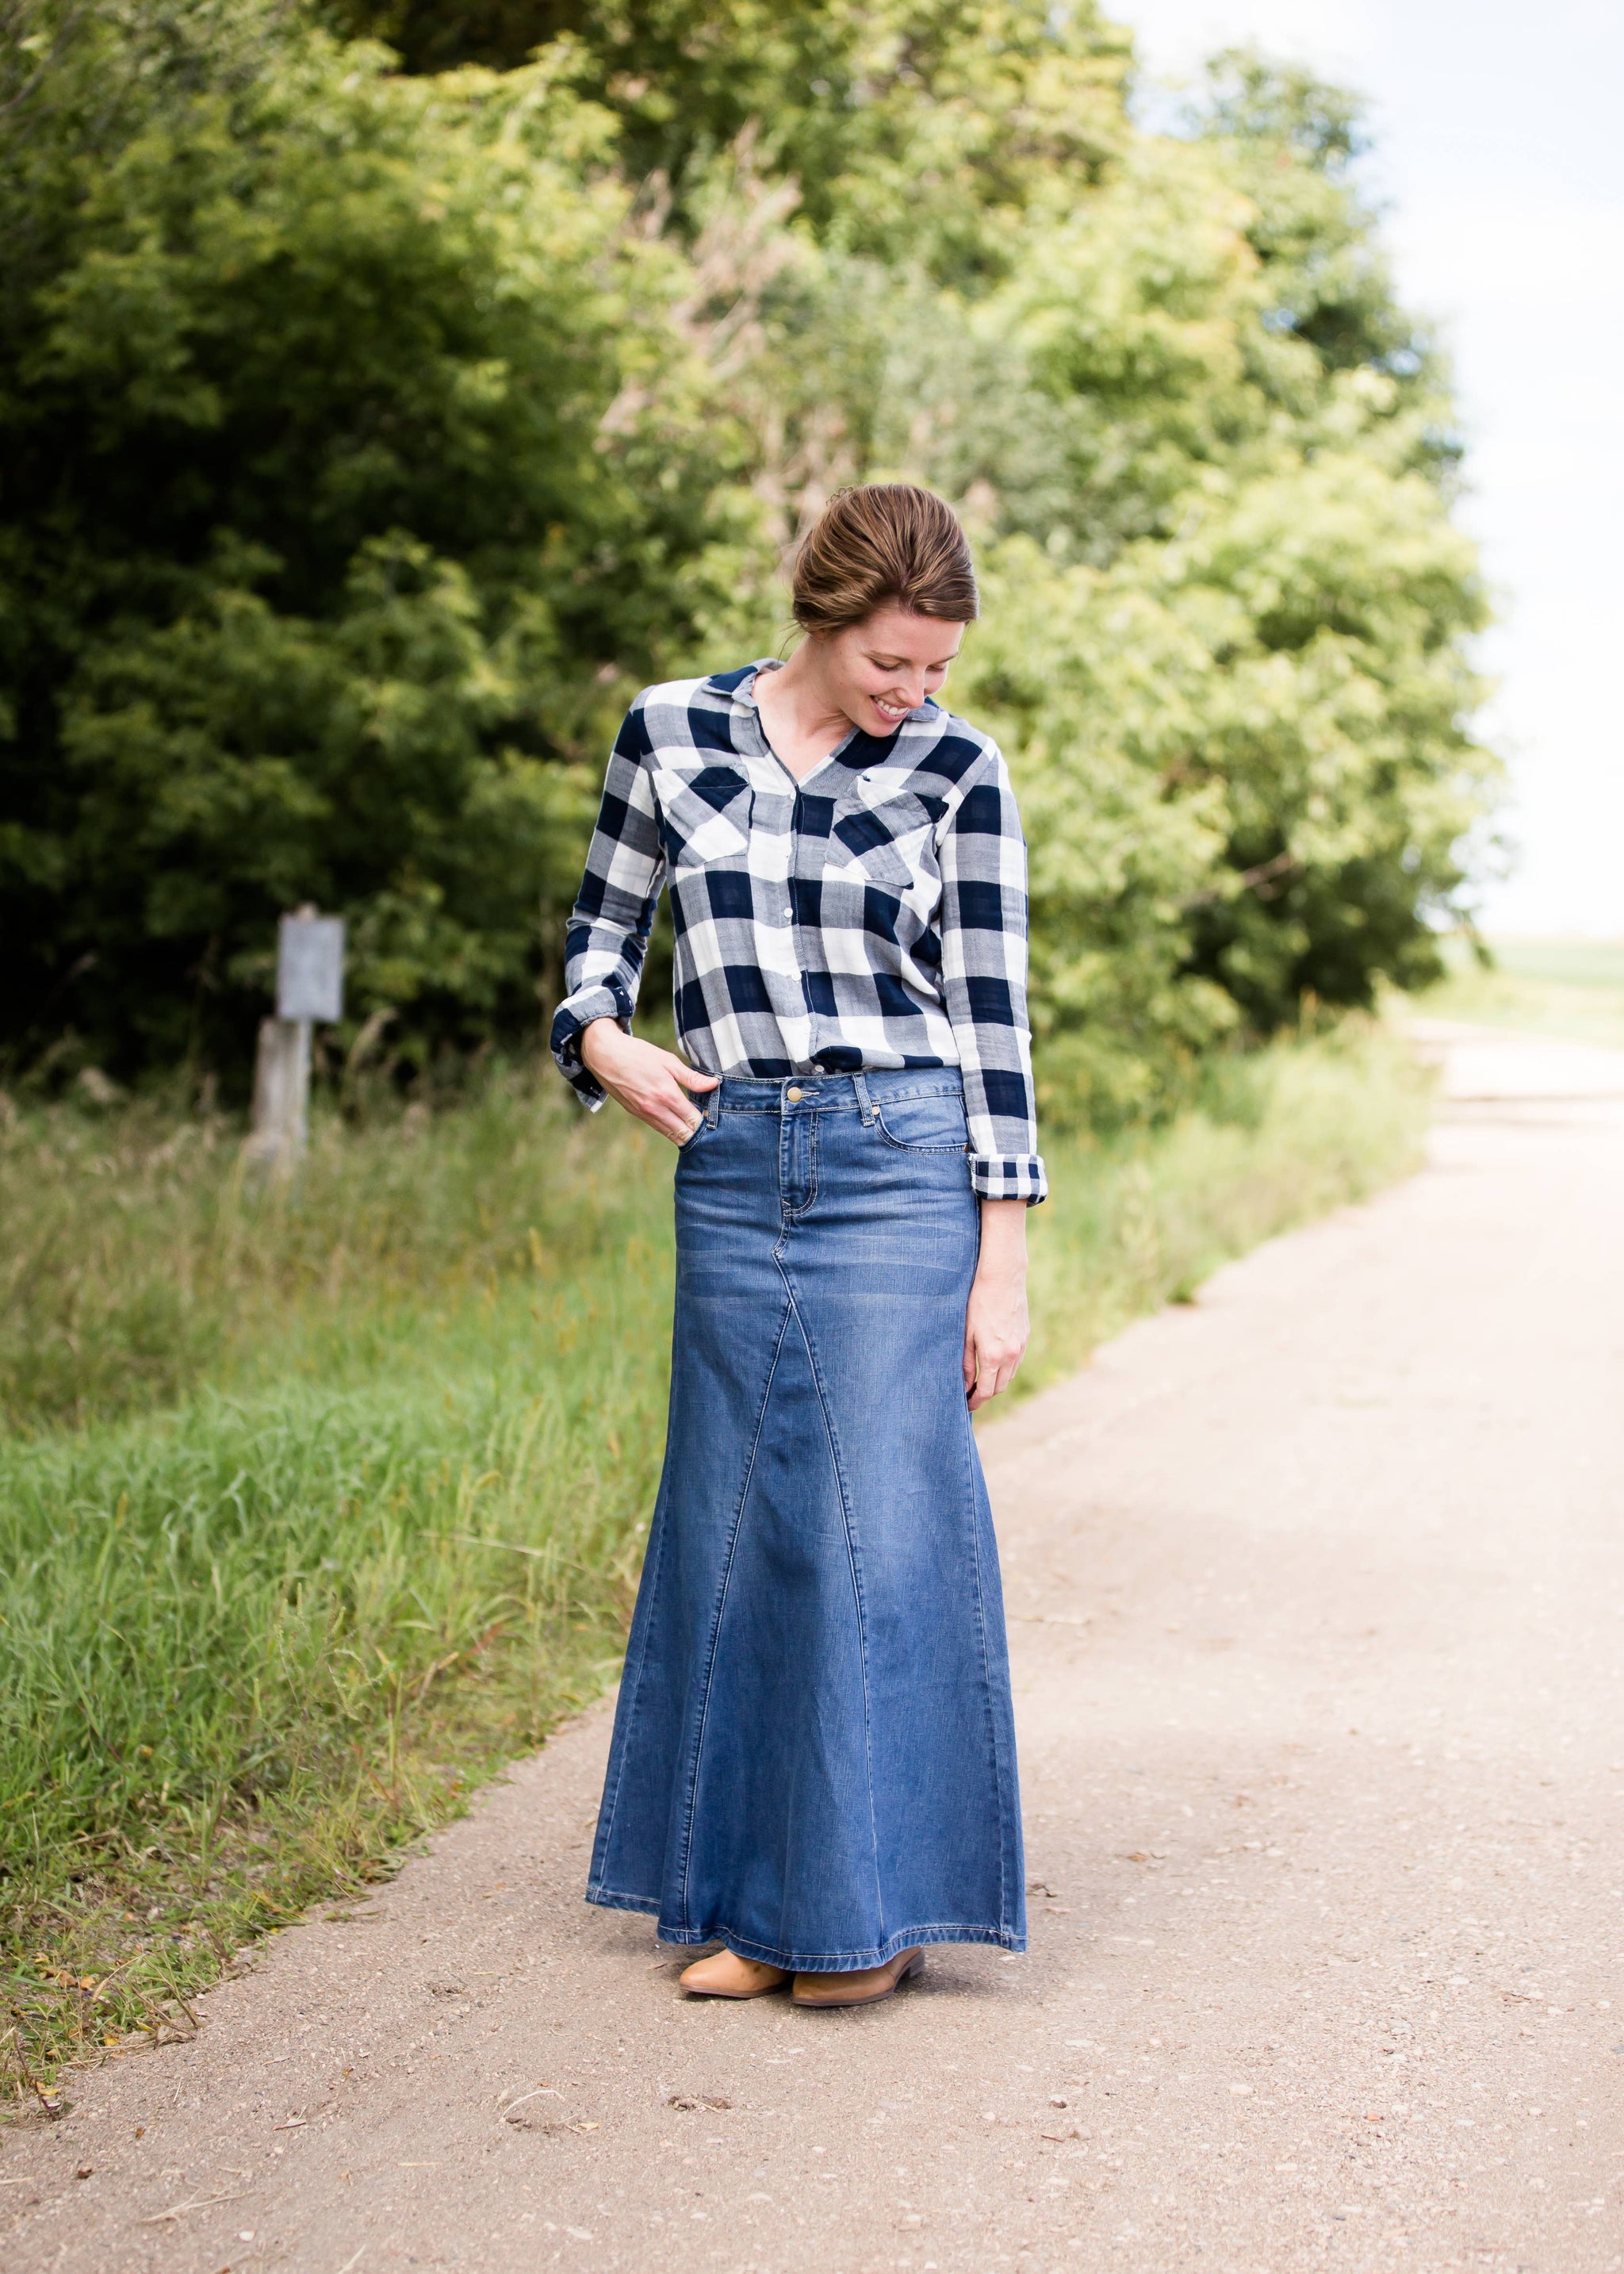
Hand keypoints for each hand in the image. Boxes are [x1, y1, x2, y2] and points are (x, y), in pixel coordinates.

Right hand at [579, 1019, 718, 1144]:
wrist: (604, 1055)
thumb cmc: (638, 1054)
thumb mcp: (668, 1060)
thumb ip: (691, 1077)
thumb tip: (714, 1084)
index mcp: (667, 1094)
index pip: (692, 1119)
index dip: (705, 1122)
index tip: (714, 1120)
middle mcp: (655, 1109)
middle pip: (682, 1133)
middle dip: (696, 1133)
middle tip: (708, 1129)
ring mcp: (643, 1113)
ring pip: (669, 1134)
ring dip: (683, 1134)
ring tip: (696, 1131)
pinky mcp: (635, 1113)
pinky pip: (657, 1127)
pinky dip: (669, 1129)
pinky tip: (677, 1126)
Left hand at [964, 1199, 1028, 1409]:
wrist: (1003, 1277)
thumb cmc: (977, 1301)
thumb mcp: (965, 1333)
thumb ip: (966, 1362)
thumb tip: (965, 1384)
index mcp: (992, 1356)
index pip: (985, 1391)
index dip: (975, 1402)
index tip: (966, 1406)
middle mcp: (1010, 1355)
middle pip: (998, 1387)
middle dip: (985, 1394)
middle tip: (970, 1395)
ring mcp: (1020, 1346)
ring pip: (1008, 1376)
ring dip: (996, 1382)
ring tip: (980, 1380)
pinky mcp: (1025, 1337)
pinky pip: (1016, 1362)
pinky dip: (1005, 1368)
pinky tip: (994, 1363)